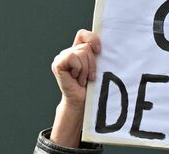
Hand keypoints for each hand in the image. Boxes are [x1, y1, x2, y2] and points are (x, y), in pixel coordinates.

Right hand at [50, 29, 100, 147]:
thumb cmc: (93, 87)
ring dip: (86, 69)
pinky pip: (73, 57)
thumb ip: (98, 55)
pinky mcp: (58, 64)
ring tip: (83, 79)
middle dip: (92, 63)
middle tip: (89, 77)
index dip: (92, 39)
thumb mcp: (98, 68)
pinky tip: (76, 79)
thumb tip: (111, 44)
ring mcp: (61, 57)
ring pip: (81, 52)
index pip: (83, 34)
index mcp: (78, 51)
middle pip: (86, 46)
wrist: (83, 103)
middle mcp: (68, 52)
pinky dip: (79, 69)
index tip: (99, 51)